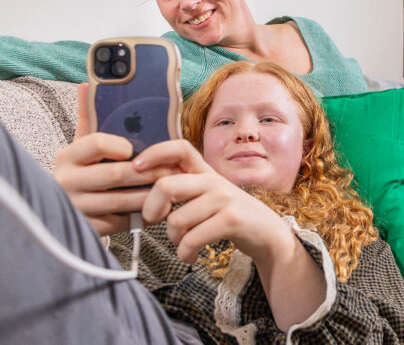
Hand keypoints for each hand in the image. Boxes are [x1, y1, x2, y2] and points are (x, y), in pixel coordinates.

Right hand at [54, 84, 177, 234]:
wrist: (62, 210)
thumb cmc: (84, 171)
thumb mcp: (82, 146)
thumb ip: (88, 117)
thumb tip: (87, 84)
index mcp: (66, 157)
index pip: (95, 143)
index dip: (119, 144)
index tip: (134, 147)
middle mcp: (66, 182)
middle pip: (117, 174)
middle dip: (150, 171)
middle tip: (173, 169)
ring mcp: (77, 208)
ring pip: (124, 200)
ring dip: (153, 193)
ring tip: (172, 186)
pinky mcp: (89, 229)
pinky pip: (123, 221)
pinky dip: (145, 214)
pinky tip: (160, 207)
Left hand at [134, 140, 291, 263]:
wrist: (267, 234)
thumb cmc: (229, 217)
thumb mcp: (208, 196)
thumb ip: (182, 189)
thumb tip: (142, 193)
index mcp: (204, 172)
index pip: (179, 148)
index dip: (154, 153)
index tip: (135, 167)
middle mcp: (213, 181)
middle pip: (165, 186)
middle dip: (150, 209)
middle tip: (154, 221)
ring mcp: (224, 199)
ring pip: (176, 220)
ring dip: (173, 239)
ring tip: (183, 244)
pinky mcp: (231, 220)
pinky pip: (192, 239)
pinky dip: (185, 253)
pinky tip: (190, 256)